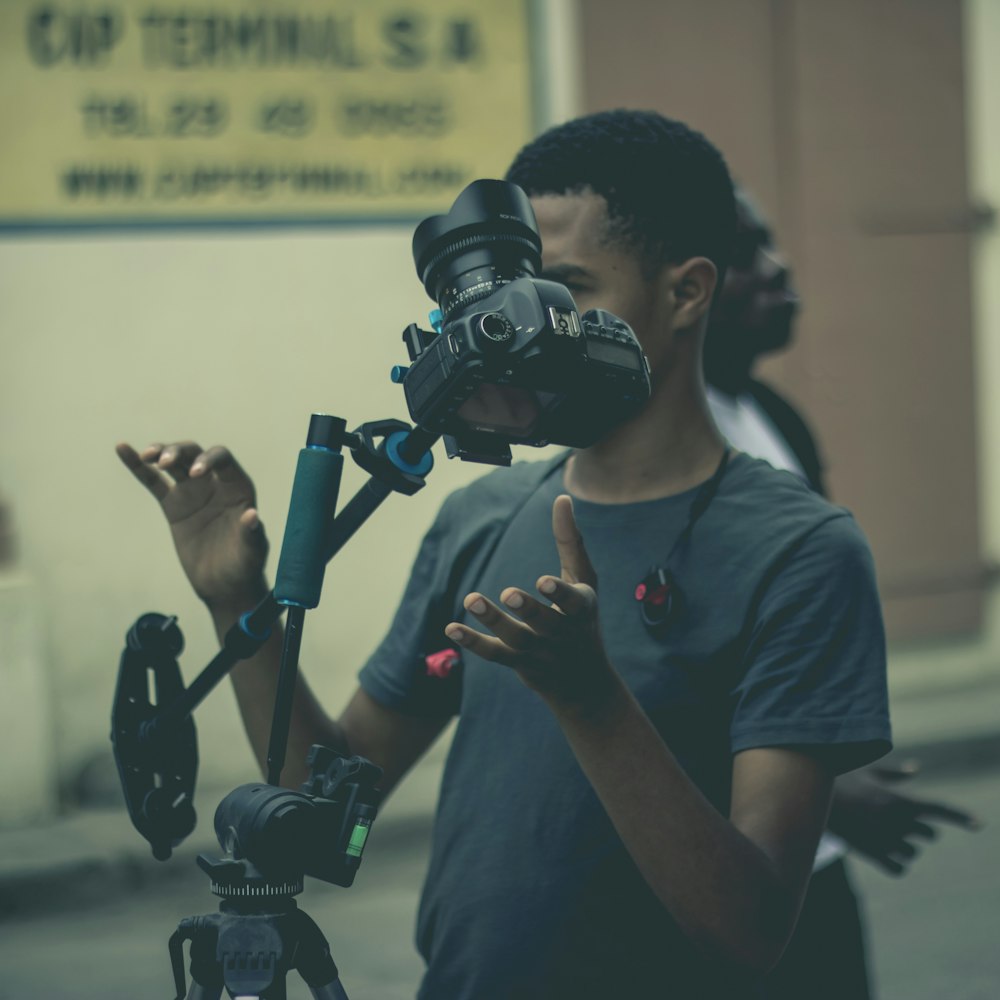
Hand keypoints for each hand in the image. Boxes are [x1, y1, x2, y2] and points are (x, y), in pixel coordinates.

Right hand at [116, 441, 268, 610]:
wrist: (223, 585)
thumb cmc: (244, 566)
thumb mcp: (252, 551)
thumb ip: (252, 533)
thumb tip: (252, 515)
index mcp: (238, 488)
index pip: (223, 460)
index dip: (209, 460)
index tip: (196, 473)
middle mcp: (215, 483)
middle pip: (195, 454)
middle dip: (179, 452)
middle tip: (165, 462)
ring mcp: (192, 492)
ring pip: (174, 463)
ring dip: (160, 453)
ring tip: (148, 456)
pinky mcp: (173, 506)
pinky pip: (153, 482)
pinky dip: (137, 466)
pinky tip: (122, 449)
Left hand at [445, 495, 616, 712]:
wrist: (585, 683)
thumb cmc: (582, 619)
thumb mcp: (584, 581)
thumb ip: (571, 541)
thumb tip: (562, 498)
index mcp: (582, 610)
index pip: (574, 603)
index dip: (559, 593)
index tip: (542, 581)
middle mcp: (563, 634)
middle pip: (545, 623)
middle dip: (529, 609)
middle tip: (509, 593)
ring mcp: (540, 652)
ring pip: (516, 639)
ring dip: (493, 621)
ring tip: (472, 598)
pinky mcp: (519, 664)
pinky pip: (494, 654)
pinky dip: (472, 642)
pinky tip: (451, 628)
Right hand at [828, 760, 981, 875]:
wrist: (810, 796)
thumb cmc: (839, 779)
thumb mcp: (867, 771)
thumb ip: (895, 775)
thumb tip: (916, 769)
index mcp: (899, 799)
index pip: (938, 808)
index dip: (960, 816)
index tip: (979, 824)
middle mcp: (896, 821)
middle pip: (928, 834)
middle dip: (918, 828)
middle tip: (895, 818)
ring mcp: (884, 839)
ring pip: (911, 852)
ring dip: (903, 845)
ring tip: (880, 832)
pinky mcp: (871, 854)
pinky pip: (898, 869)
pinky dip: (896, 864)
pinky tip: (884, 853)